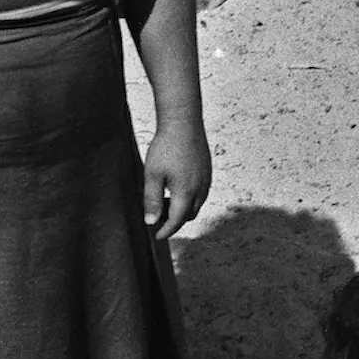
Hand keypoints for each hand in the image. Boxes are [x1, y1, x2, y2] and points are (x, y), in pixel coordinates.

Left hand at [141, 123, 211, 239]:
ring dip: (183, 209)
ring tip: (165, 202)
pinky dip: (190, 198)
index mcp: (186, 192)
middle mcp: (200, 188)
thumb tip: (151, 221)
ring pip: (197, 204)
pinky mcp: (207, 170)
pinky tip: (176, 188)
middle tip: (158, 218)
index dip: (166, 231)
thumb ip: (151, 200)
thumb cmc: (167, 146)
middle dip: (175, 221)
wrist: (183, 122)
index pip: (177, 220)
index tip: (157, 235)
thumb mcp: (152, 175)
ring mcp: (206, 179)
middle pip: (189, 215)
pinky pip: (201, 192)